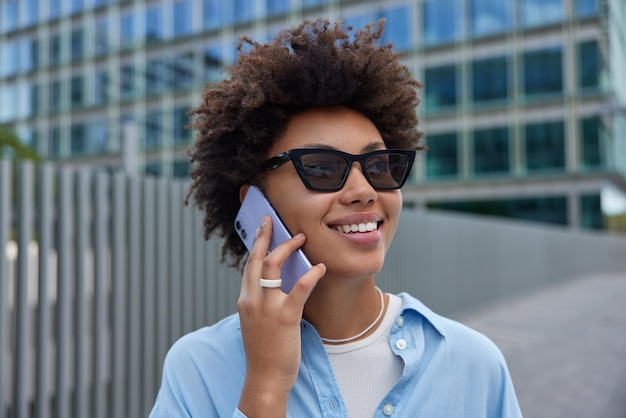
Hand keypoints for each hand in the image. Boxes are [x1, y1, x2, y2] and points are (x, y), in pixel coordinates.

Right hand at [237, 216, 325, 416]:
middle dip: (264, 236)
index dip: (256, 246)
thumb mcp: (257, 322)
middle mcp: (252, 300)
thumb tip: (278, 284)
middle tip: (272, 220)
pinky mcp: (285, 317)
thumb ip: (262, 302)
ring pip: (272, 266)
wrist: (264, 378)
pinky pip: (299, 288)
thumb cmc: (264, 352)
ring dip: (287, 247)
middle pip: (256, 259)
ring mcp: (266, 308)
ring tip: (301, 238)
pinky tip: (320, 267)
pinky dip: (311, 274)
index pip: (249, 266)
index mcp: (245, 301)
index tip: (262, 230)